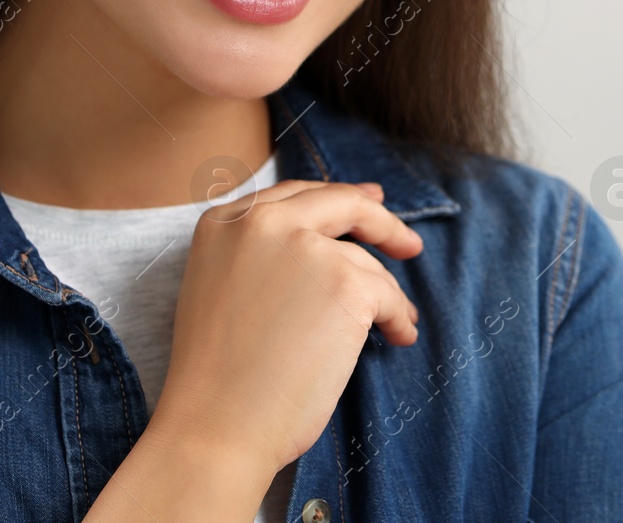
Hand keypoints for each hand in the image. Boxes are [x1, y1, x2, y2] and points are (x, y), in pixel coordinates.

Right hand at [151, 179, 423, 479]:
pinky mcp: (346, 283)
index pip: (294, 196)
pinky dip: (397, 317)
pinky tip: (398, 337)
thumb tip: (326, 241)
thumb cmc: (217, 377)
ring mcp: (306, 247)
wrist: (215, 426)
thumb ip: (261, 254)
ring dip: (385, 294)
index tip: (370, 202)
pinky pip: (387, 294)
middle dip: (381, 220)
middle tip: (407, 243)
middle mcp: (263, 221)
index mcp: (225, 222)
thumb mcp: (222, 288)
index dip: (336, 199)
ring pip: (365, 261)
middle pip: (340, 202)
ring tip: (394, 324)